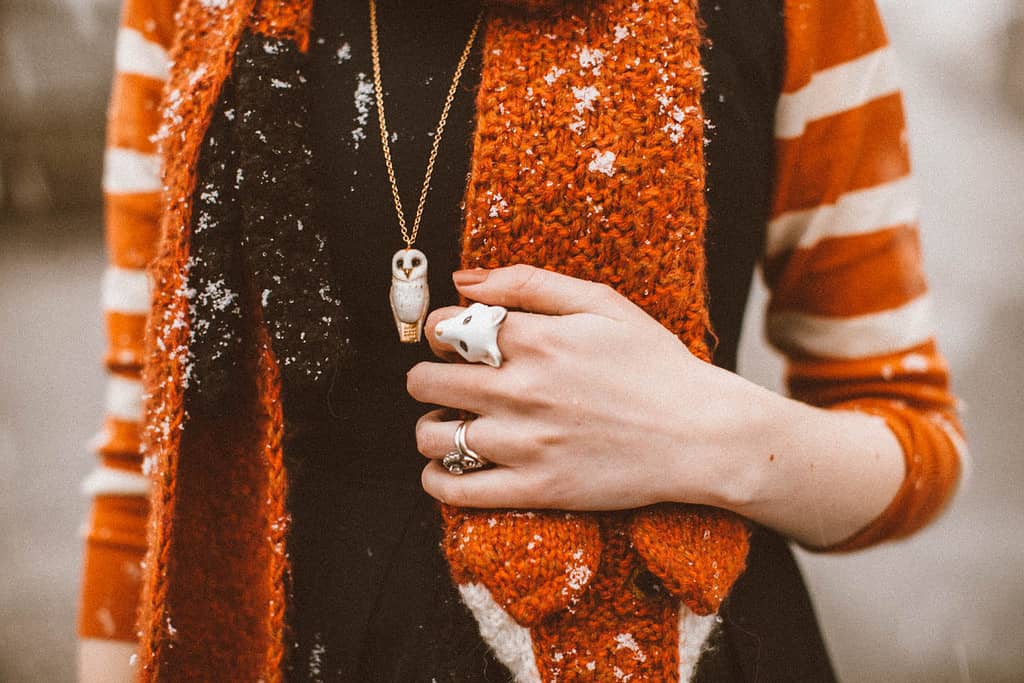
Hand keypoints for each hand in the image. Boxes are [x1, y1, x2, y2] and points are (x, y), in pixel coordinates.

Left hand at [407, 264, 769, 510]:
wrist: (701, 434)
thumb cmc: (654, 364)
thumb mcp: (601, 303)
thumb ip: (528, 283)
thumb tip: (462, 281)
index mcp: (535, 340)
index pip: (444, 330)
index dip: (440, 333)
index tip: (455, 341)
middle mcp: (521, 391)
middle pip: (425, 383)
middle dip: (428, 378)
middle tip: (449, 383)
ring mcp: (525, 444)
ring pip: (432, 438)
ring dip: (431, 429)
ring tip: (451, 425)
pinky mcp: (536, 489)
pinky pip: (455, 490)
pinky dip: (438, 479)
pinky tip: (449, 468)